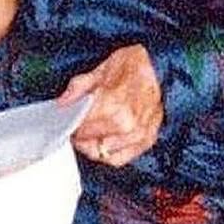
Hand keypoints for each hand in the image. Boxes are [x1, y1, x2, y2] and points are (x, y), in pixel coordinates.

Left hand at [58, 45, 163, 166]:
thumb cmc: (134, 65)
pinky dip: (109, 152)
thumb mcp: (100, 71)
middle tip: (77, 126)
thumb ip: (78, 89)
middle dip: (80, 136)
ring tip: (91, 132)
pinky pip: (120, 158)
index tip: (67, 121)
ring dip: (93, 145)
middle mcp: (127, 126)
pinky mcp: (146, 141)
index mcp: (113, 107)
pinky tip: (104, 140)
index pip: (81, 129)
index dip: (69, 126)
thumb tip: (62, 103)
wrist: (161, 66)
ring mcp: (139, 136)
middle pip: (90, 144)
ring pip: (104, 154)